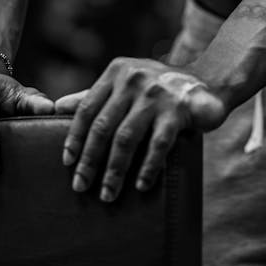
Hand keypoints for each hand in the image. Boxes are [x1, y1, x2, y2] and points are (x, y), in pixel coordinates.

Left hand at [54, 58, 225, 202]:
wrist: (208, 81)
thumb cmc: (159, 87)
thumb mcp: (126, 83)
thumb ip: (95, 95)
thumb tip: (57, 108)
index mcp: (117, 72)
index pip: (88, 107)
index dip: (75, 137)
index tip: (67, 162)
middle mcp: (134, 79)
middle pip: (103, 126)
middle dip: (90, 160)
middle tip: (80, 186)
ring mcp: (157, 94)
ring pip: (126, 138)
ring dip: (114, 170)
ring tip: (107, 193)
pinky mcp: (178, 110)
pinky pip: (158, 145)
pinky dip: (147, 167)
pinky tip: (140, 185)